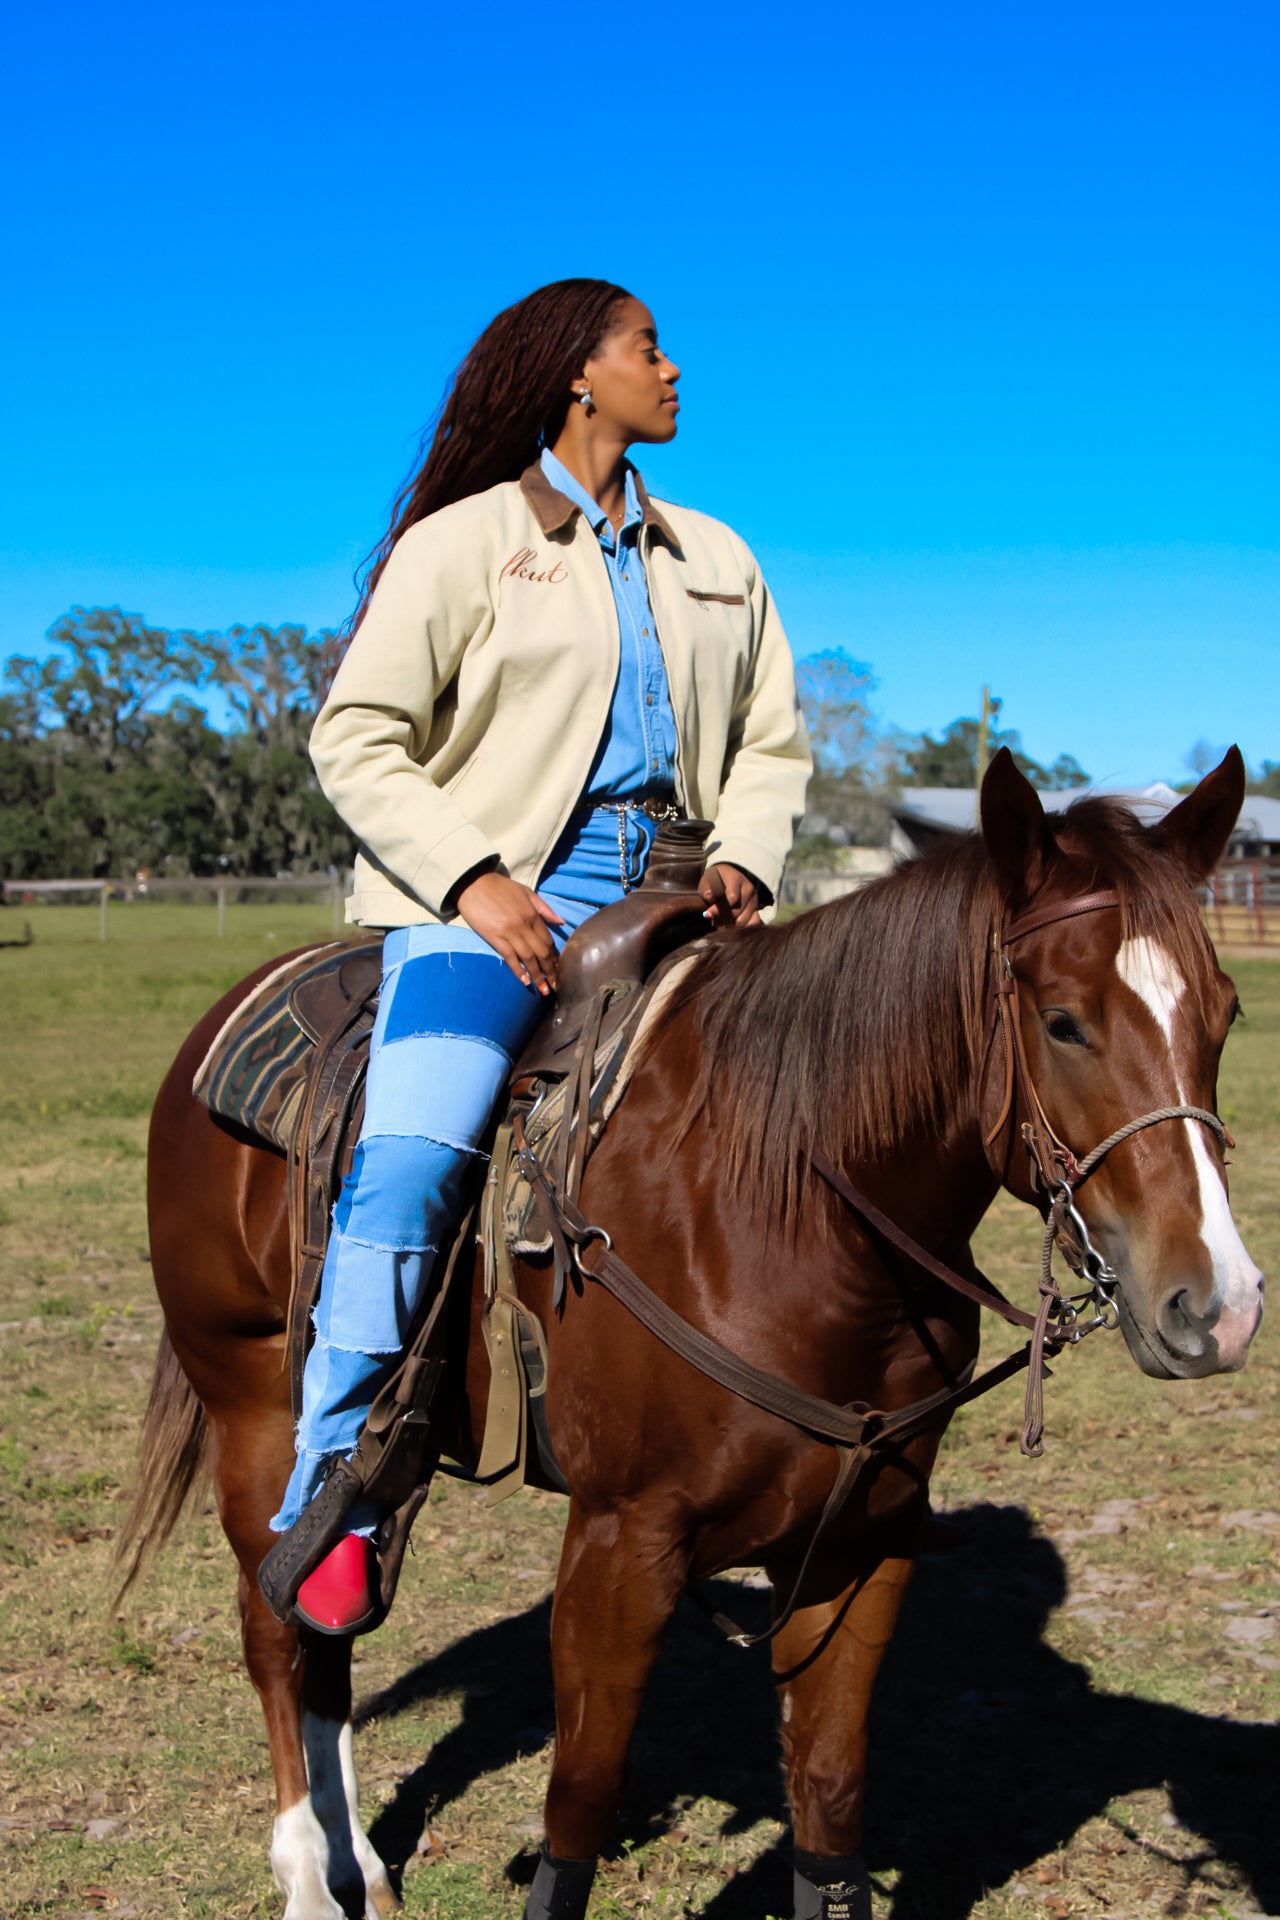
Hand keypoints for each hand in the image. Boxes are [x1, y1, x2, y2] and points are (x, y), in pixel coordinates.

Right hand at [454, 872, 563, 993]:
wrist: (473, 883)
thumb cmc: (500, 887)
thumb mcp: (526, 892)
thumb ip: (544, 908)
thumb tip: (561, 922)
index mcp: (532, 914)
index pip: (548, 940)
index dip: (554, 957)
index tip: (559, 969)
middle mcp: (523, 926)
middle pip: (541, 952)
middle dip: (550, 971)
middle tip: (556, 985)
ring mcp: (509, 933)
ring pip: (528, 958)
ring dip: (537, 975)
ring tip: (544, 989)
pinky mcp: (494, 937)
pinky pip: (509, 957)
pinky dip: (518, 970)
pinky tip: (525, 981)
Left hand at [699, 862, 761, 928]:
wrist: (728, 877)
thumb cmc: (715, 880)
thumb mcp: (708, 882)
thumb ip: (707, 889)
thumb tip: (709, 896)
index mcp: (736, 879)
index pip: (732, 897)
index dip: (719, 909)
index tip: (707, 914)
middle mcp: (748, 888)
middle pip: (737, 911)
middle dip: (722, 919)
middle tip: (712, 920)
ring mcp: (754, 899)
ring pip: (743, 920)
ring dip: (729, 925)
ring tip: (719, 923)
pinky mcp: (756, 909)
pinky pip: (752, 923)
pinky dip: (739, 928)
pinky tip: (729, 926)